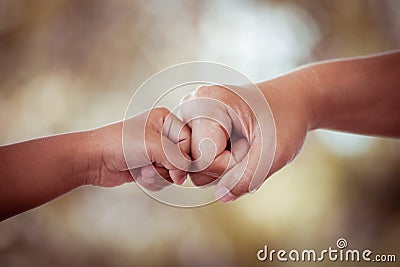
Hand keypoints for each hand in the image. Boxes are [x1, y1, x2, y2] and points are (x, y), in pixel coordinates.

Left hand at [88, 107, 190, 190]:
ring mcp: (156, 152)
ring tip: (142, 169)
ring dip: (158, 176)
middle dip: (168, 168)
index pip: (189, 140)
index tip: (175, 167)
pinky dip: (152, 181)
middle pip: (183, 158)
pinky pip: (163, 179)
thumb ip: (176, 158)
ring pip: (174, 172)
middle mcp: (163, 134)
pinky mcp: (150, 166)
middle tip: (153, 166)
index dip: (184, 157)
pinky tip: (138, 175)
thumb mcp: (152, 145)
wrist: (94, 160)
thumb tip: (184, 175)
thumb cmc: (119, 144)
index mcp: (165, 120)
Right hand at [180, 82, 309, 201]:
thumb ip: (246, 178)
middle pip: (192, 164)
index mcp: (208, 104)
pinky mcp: (195, 124)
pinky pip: (197, 158)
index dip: (229, 165)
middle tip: (247, 145)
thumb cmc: (285, 119)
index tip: (249, 146)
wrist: (292, 101)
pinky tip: (233, 143)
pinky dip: (217, 159)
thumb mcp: (272, 152)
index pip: (202, 159)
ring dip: (220, 165)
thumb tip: (221, 196)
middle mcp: (192, 105)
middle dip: (222, 166)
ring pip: (193, 165)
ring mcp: (191, 114)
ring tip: (241, 143)